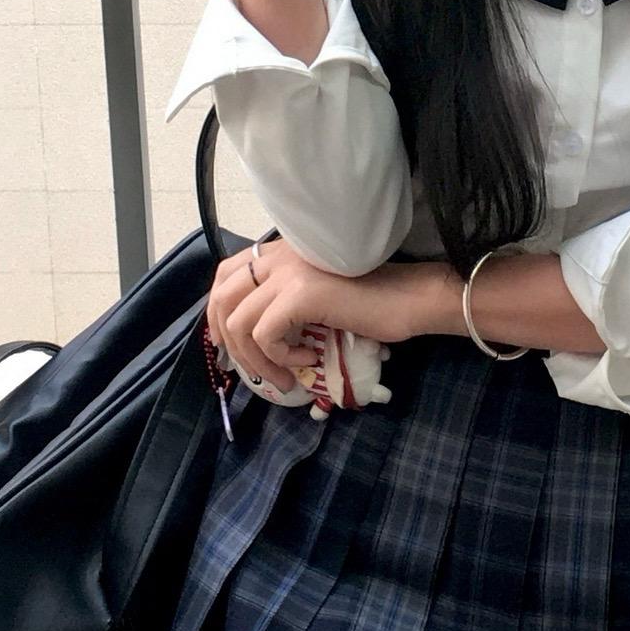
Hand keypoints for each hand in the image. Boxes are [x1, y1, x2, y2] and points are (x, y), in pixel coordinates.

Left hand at [206, 235, 445, 395]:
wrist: (411, 299)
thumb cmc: (373, 303)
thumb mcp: (319, 299)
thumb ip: (285, 302)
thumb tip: (251, 338)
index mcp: (282, 252)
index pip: (226, 275)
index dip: (218, 312)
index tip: (230, 345)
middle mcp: (280, 255)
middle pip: (222, 298)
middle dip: (229, 342)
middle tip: (250, 370)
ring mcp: (288, 272)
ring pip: (238, 323)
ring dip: (258, 361)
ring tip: (286, 378)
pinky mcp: (300, 294)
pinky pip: (265, 335)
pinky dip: (280, 357)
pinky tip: (308, 360)